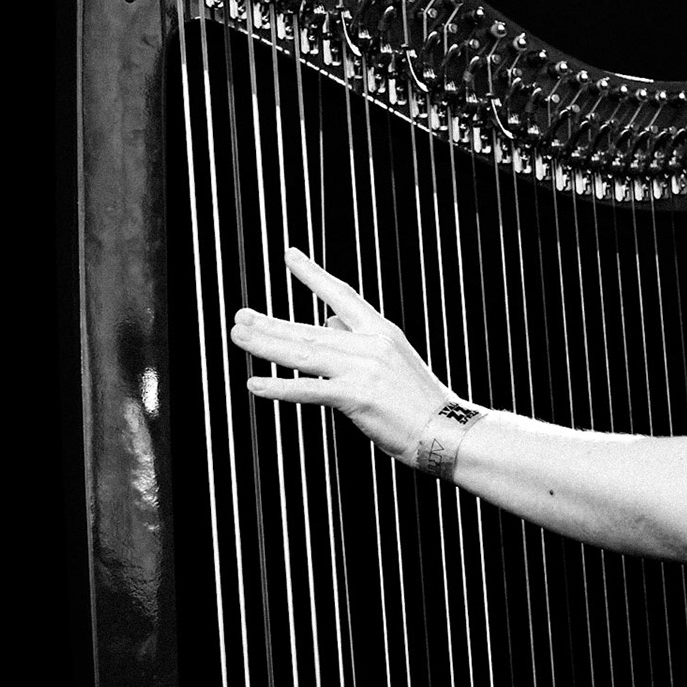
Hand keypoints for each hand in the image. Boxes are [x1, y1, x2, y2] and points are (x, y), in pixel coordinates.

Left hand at [229, 246, 453, 462]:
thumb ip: (358, 340)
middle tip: (240, 316)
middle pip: (310, 329)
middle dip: (271, 323)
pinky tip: (255, 384)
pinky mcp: (357, 397)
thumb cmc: (420, 401)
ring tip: (239, 336)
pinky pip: (309, 390)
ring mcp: (363, 369)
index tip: (289, 255)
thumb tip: (327, 320)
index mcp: (381, 331)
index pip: (342, 295)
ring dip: (266, 345)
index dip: (313, 275)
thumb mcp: (394, 360)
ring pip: (304, 354)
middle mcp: (370, 344)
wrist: (447, 430)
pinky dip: (280, 388)